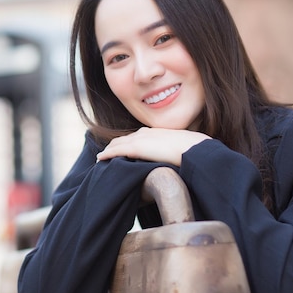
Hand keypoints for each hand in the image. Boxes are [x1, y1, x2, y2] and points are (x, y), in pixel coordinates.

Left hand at [96, 127, 210, 165]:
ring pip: (117, 144)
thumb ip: (172, 151)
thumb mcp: (179, 148)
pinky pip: (116, 151)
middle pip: (124, 139)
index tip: (121, 148)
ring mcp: (140, 140)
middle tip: (106, 154)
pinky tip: (100, 159)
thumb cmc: (191, 150)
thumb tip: (175, 160)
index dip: (126, 142)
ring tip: (101, 158)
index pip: (136, 136)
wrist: (192, 148)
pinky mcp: (136, 148)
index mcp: (155, 132)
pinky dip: (107, 154)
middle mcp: (145, 133)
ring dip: (108, 150)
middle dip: (114, 146)